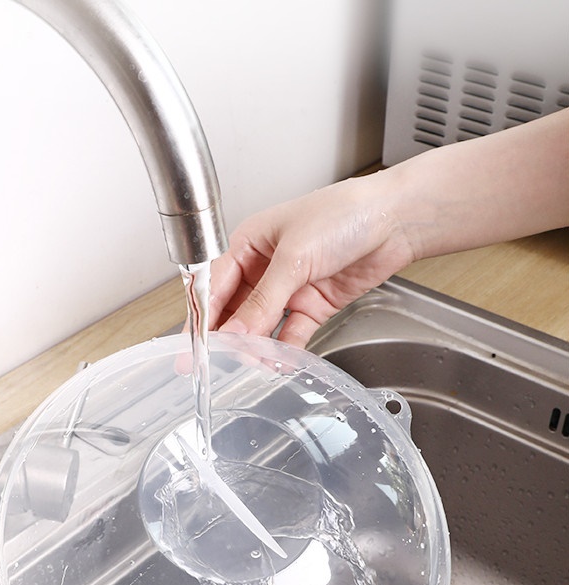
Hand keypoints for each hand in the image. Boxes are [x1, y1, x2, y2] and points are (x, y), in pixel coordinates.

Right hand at [208, 108, 568, 348]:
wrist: (396, 220)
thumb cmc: (345, 214)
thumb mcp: (295, 257)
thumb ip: (263, 301)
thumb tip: (237, 333)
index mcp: (249, 244)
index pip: (214, 285)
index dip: (202, 316)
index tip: (193, 344)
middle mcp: (264, 268)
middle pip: (234, 311)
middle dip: (225, 338)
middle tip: (211, 365)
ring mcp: (289, 289)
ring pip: (261, 327)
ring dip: (254, 347)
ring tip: (248, 366)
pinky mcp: (312, 306)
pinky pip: (290, 335)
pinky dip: (284, 351)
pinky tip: (279, 364)